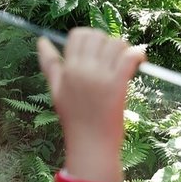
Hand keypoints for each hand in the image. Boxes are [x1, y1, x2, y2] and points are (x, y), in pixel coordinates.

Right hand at [37, 28, 145, 181]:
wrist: (91, 146)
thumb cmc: (74, 119)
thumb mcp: (56, 89)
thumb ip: (49, 63)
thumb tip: (41, 40)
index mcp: (68, 68)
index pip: (78, 35)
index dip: (89, 37)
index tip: (96, 50)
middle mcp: (83, 69)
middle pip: (97, 36)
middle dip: (107, 42)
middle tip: (111, 57)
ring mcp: (100, 77)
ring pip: (116, 44)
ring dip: (123, 48)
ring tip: (124, 61)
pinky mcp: (118, 85)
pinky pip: (129, 58)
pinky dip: (137, 54)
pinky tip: (139, 58)